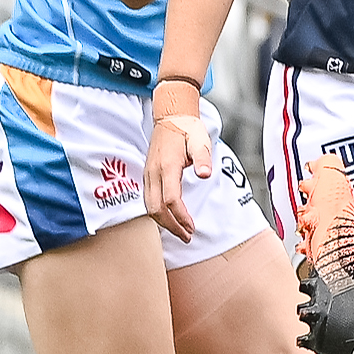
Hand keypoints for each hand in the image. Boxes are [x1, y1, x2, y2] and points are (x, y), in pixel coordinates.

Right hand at [141, 97, 210, 242]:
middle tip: (187, 237)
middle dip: (170, 226)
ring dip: (163, 222)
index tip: (192, 227)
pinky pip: (148, 199)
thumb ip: (202, 158)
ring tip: (181, 232)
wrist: (170, 117)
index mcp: (167, 166)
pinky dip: (158, 213)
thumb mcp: (200, 141)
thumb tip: (205, 174)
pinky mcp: (148, 175)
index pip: (171, 199)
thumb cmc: (188, 129)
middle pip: (155, 208)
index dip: (181, 217)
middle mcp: (153, 172)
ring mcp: (148, 174)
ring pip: (148, 206)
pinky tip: (171, 219)